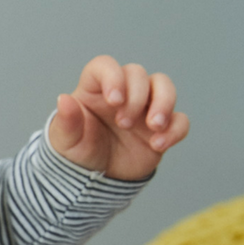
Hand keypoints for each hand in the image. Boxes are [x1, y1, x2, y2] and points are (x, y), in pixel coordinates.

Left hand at [47, 55, 188, 180]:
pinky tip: (158, 145)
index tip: (114, 100)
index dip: (113, 76)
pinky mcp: (161, 128)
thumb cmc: (77, 151)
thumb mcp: (66, 140)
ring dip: (164, 102)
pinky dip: (175, 129)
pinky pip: (180, 119)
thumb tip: (64, 100)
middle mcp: (122, 92)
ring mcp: (144, 108)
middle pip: (137, 73)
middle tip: (123, 124)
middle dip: (136, 97)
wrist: (96, 178)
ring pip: (164, 85)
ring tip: (153, 126)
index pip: (106, 65)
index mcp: (94, 89)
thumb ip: (66, 121)